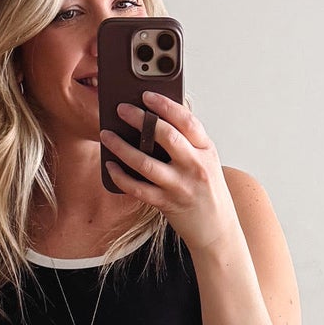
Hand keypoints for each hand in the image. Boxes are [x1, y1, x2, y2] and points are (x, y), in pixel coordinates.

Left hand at [99, 91, 241, 259]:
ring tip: (106, 135)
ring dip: (121, 147)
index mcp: (206, 149)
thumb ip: (188, 142)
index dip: (165, 105)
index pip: (186, 120)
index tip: (147, 95)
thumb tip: (154, 119)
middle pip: (166, 136)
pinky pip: (137, 188)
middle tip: (121, 109)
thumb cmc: (207, 190)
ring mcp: (180, 186)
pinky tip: (110, 166)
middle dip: (139, 119)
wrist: (217, 229)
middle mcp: (195, 165)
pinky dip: (120, 176)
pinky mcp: (167, 204)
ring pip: (145, 162)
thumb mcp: (206, 161)